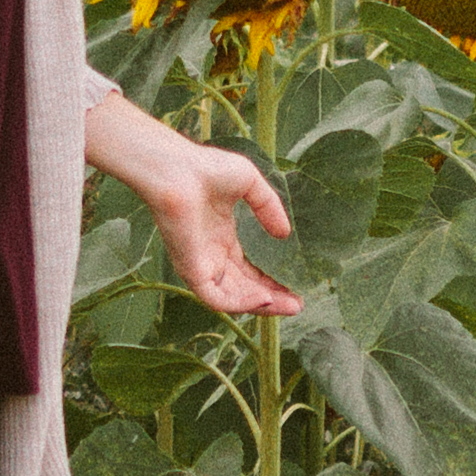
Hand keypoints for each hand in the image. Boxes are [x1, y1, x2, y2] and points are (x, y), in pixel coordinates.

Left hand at [139, 140, 297, 318]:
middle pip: (245, 288)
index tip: (296, 286)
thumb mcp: (249, 183)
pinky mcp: (192, 272)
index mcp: (220, 237)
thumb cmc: (205, 169)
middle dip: (272, 298)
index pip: (248, 269)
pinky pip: (217, 299)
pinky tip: (266, 299)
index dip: (271, 280)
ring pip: (234, 298)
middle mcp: (211, 256)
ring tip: (291, 306)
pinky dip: (241, 303)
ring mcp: (201, 265)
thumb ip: (268, 207)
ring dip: (262, 305)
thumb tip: (284, 233)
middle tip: (298, 304)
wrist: (177, 171)